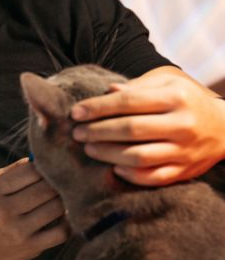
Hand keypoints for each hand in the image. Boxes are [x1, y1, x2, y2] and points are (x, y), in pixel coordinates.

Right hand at [0, 158, 68, 259]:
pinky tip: (62, 217)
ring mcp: (17, 231)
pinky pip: (61, 232)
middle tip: (63, 182)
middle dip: (56, 184)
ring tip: (62, 197)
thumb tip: (40, 158)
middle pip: (45, 189)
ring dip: (63, 201)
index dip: (44, 168)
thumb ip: (13, 171)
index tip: (50, 168)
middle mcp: (2, 211)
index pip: (29, 171)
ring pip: (55, 208)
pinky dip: (67, 222)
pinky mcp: (31, 248)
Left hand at [70, 67, 224, 185]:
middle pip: (130, 130)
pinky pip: (154, 177)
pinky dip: (131, 175)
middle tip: (76, 133)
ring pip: (139, 156)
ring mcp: (184, 150)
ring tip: (89, 148)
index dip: (98, 108)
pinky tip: (114, 167)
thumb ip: (137, 86)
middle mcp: (181, 124)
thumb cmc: (186, 98)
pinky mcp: (185, 171)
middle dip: (97, 131)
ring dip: (108, 154)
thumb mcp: (166, 82)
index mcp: (175, 97)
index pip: (128, 102)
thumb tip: (108, 91)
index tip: (75, 112)